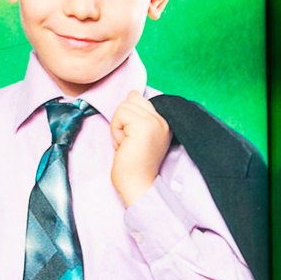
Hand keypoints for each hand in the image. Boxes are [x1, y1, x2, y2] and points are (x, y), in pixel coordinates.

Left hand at [107, 89, 170, 207]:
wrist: (138, 186)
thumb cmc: (134, 166)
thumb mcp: (137, 136)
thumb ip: (137, 116)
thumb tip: (132, 93)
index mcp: (163, 122)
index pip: (139, 100)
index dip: (129, 118)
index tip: (133, 140)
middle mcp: (162, 120)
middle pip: (131, 100)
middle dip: (122, 121)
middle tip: (128, 144)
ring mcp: (155, 122)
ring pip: (124, 106)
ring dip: (118, 127)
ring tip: (126, 145)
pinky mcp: (144, 125)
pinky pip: (120, 114)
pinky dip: (116, 130)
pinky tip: (124, 145)